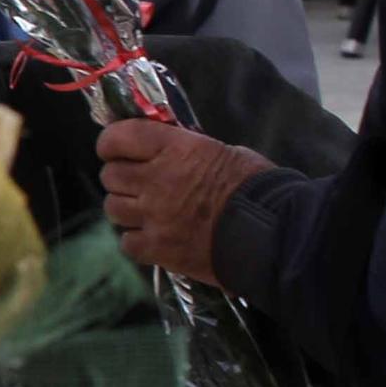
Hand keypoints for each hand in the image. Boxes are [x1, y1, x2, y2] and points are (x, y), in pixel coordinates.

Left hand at [95, 121, 273, 286]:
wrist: (274, 234)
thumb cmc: (258, 188)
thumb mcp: (225, 153)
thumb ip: (189, 151)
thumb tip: (170, 152)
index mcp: (175, 149)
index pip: (119, 137)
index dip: (111, 143)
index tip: (116, 149)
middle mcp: (157, 180)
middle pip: (111, 175)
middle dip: (121, 177)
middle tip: (138, 183)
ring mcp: (155, 216)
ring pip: (113, 208)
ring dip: (126, 208)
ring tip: (146, 211)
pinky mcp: (159, 248)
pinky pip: (127, 242)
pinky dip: (136, 240)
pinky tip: (154, 238)